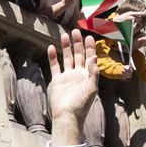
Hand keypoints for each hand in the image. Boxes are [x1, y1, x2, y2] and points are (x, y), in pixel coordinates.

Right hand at [45, 28, 97, 144]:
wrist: (67, 116)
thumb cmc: (82, 104)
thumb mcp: (92, 88)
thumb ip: (94, 71)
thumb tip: (94, 56)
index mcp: (88, 75)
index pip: (89, 57)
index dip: (89, 47)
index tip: (88, 36)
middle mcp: (78, 74)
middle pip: (78, 55)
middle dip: (77, 43)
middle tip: (76, 30)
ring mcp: (67, 77)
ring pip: (67, 58)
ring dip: (66, 47)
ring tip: (64, 35)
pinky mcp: (57, 80)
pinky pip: (55, 66)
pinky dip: (53, 57)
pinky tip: (52, 47)